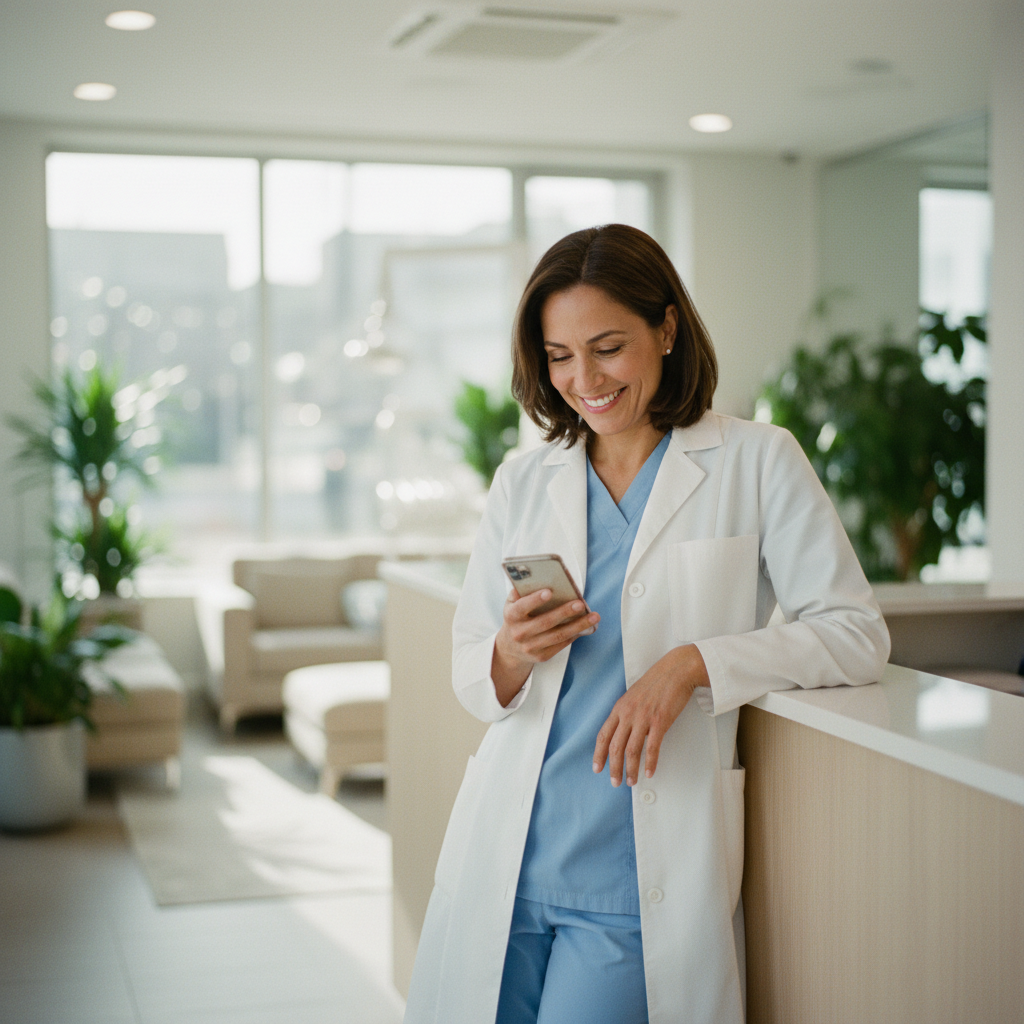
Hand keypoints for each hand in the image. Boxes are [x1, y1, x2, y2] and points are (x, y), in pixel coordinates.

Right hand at [491, 588, 599, 706]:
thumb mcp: (512, 604)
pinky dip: (575, 634)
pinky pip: (561, 644)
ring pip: (558, 635)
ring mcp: (530, 647)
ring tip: (594, 616)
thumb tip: (541, 579)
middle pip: (545, 622)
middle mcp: (519, 633)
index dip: (535, 600)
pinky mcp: (541, 656)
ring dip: (578, 626)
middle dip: (564, 612)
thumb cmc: (517, 618)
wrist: (510, 647)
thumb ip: (521, 592)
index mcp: (511, 616)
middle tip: (580, 603)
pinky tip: (587, 627)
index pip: (522, 607)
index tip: (549, 592)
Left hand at [592, 644, 709, 786]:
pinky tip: (650, 772)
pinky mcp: (660, 721)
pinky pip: (653, 747)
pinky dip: (650, 763)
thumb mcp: (633, 696)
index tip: (597, 768)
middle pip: (615, 747)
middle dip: (613, 768)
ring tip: (631, 781)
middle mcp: (628, 714)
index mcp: (619, 708)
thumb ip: (626, 713)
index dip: (598, 754)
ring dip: (631, 769)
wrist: (676, 670)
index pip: (603, 735)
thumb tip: (623, 732)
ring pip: (632, 750)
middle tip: (615, 782)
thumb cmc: (656, 682)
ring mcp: (643, 718)